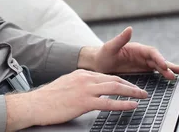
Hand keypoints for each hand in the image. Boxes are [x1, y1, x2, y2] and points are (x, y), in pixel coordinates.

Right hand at [5, 70, 147, 130]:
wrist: (35, 104)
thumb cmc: (48, 98)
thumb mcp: (66, 85)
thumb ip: (79, 85)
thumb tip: (89, 91)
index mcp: (81, 74)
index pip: (106, 75)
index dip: (121, 81)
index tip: (130, 86)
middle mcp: (85, 78)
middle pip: (114, 79)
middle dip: (131, 85)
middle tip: (142, 90)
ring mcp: (85, 89)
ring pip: (115, 87)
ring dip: (132, 92)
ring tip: (143, 96)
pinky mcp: (84, 102)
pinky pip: (109, 103)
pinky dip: (123, 104)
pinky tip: (132, 106)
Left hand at [79, 27, 178, 79]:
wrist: (98, 63)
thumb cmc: (103, 54)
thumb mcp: (110, 47)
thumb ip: (120, 39)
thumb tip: (129, 28)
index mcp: (136, 48)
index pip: (151, 53)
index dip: (159, 58)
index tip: (164, 65)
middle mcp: (142, 55)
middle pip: (158, 60)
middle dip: (169, 65)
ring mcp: (143, 63)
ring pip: (159, 67)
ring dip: (169, 70)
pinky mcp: (142, 70)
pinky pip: (155, 73)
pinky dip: (164, 75)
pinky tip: (171, 79)